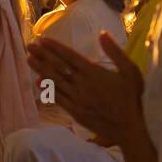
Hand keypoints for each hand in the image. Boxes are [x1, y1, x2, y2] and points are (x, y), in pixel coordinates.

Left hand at [26, 33, 144, 147]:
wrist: (129, 128)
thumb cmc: (132, 98)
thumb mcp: (130, 70)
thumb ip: (115, 51)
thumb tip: (102, 34)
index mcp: (94, 72)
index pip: (69, 56)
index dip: (54, 47)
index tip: (42, 39)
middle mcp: (82, 84)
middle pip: (58, 66)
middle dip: (42, 55)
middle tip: (29, 45)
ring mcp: (77, 99)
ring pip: (54, 81)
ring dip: (40, 69)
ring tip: (29, 59)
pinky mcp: (75, 111)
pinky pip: (57, 98)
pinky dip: (47, 89)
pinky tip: (38, 82)